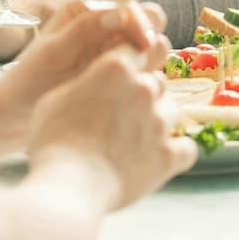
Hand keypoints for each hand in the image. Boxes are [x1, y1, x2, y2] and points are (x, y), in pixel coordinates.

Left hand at [0, 1, 169, 129]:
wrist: (17, 115)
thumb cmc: (29, 80)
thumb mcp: (53, 52)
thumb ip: (85, 29)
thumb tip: (120, 13)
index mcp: (86, 9)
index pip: (127, 3)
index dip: (140, 21)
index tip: (144, 44)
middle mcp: (104, 24)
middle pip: (147, 20)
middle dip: (149, 38)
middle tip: (143, 62)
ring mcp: (113, 48)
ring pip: (151, 44)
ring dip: (150, 58)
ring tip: (136, 78)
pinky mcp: (118, 70)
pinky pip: (145, 66)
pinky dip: (145, 75)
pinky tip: (132, 90)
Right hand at [26, 49, 194, 208]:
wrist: (67, 188)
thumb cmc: (52, 143)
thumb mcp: (54, 100)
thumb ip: (84, 81)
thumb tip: (94, 79)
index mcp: (116, 68)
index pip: (133, 51)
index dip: (125, 67)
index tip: (114, 82)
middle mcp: (144, 88)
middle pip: (155, 81)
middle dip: (140, 96)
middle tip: (118, 118)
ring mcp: (160, 121)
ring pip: (172, 111)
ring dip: (157, 122)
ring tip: (132, 142)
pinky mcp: (169, 155)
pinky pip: (186, 148)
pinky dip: (175, 153)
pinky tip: (158, 160)